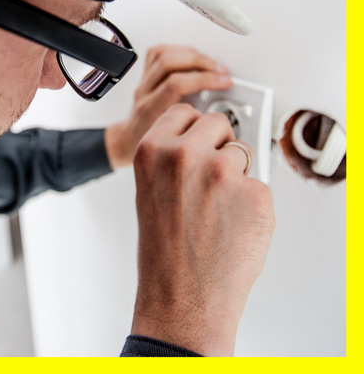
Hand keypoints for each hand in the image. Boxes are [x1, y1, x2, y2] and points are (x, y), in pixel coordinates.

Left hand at [105, 45, 231, 167]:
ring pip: (163, 54)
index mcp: (151, 110)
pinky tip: (192, 57)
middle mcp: (144, 92)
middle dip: (200, 62)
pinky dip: (179, 50)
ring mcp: (142, 82)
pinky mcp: (144, 74)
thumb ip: (196, 128)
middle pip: (168, 62)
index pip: (176, 84)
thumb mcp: (177, 142)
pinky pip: (158, 52)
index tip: (223, 82)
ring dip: (191, 54)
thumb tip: (223, 117)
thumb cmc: (152, 144)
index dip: (204, 79)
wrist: (130, 140)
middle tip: (220, 71)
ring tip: (210, 64)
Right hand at [130, 104, 274, 355]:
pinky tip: (234, 223)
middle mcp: (185, 154)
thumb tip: (201, 141)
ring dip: (236, 172)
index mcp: (153, 150)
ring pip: (242, 152)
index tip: (199, 136)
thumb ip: (170, 157)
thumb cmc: (163, 250)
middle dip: (218, 143)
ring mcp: (222, 172)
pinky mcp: (255, 193)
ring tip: (219, 207)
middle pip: (217, 122)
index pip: (184, 111)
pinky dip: (252, 201)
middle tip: (211, 174)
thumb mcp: (149, 190)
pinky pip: (260, 183)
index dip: (194, 127)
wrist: (182, 298)